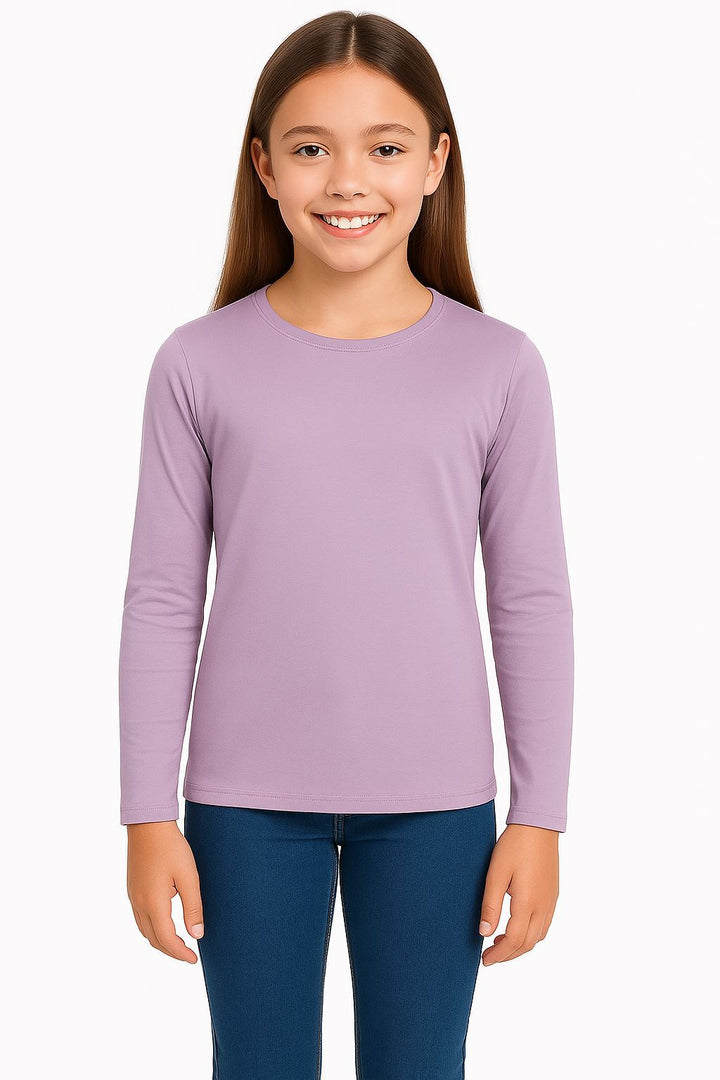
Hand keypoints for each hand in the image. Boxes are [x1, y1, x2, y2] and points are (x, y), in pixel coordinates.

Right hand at [126, 820, 204, 963]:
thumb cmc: (171, 848)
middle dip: (171, 951)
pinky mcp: (132, 889)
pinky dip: (153, 929)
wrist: (148, 825)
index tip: (194, 959)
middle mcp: (139, 904)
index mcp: (154, 904)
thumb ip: (193, 907)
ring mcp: (133, 897)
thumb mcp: (189, 877)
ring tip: (179, 943)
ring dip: (161, 941)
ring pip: (145, 931)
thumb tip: (197, 935)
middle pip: (154, 940)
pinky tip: (164, 924)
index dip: (181, 953)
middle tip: (189, 954)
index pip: (167, 940)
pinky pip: (140, 919)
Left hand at [478, 823, 558, 964]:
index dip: (499, 954)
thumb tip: (484, 933)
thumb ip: (490, 905)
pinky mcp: (553, 894)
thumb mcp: (496, 874)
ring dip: (520, 946)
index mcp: (528, 903)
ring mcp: (551, 901)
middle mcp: (543, 906)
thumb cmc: (514, 846)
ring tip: (500, 944)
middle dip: (508, 954)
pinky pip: (544, 924)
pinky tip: (517, 928)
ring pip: (538, 936)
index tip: (484, 960)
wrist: (538, 825)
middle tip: (489, 957)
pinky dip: (530, 934)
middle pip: (527, 944)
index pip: (514, 940)